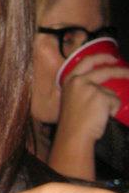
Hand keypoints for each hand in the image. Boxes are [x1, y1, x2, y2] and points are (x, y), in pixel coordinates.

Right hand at [50, 54, 128, 178]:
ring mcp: (90, 87)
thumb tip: (105, 88)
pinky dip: (112, 111)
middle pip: (104, 69)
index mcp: (69, 80)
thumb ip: (85, 90)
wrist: (74, 135)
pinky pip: (114, 102)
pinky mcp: (101, 96)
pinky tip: (101, 118)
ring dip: (110, 104)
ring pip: (110, 92)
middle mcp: (78, 80)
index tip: (111, 58)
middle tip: (128, 70)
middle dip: (118, 69)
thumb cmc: (73, 122)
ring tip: (104, 114)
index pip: (86, 61)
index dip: (100, 57)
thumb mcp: (73, 99)